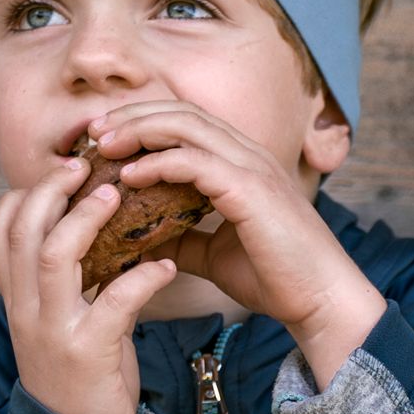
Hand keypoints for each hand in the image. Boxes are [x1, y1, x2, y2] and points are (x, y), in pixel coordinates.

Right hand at [0, 152, 181, 413]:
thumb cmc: (79, 379)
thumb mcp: (57, 327)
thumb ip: (63, 286)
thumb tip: (87, 235)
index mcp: (16, 302)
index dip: (24, 196)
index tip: (60, 174)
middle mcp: (25, 311)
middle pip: (23, 230)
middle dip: (52, 189)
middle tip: (89, 166)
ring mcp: (53, 331)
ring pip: (54, 255)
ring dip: (86, 217)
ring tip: (118, 194)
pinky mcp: (88, 353)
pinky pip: (115, 301)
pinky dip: (143, 276)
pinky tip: (166, 266)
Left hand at [87, 98, 384, 387]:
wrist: (320, 301)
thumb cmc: (277, 278)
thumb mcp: (217, 256)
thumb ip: (186, 240)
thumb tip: (148, 242)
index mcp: (243, 163)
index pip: (188, 122)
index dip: (145, 121)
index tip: (106, 138)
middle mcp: (249, 155)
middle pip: (182, 112)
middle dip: (133, 116)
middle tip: (93, 132)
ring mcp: (252, 167)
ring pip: (186, 126)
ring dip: (139, 130)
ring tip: (104, 145)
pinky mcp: (251, 190)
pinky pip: (195, 162)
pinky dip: (159, 163)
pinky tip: (130, 176)